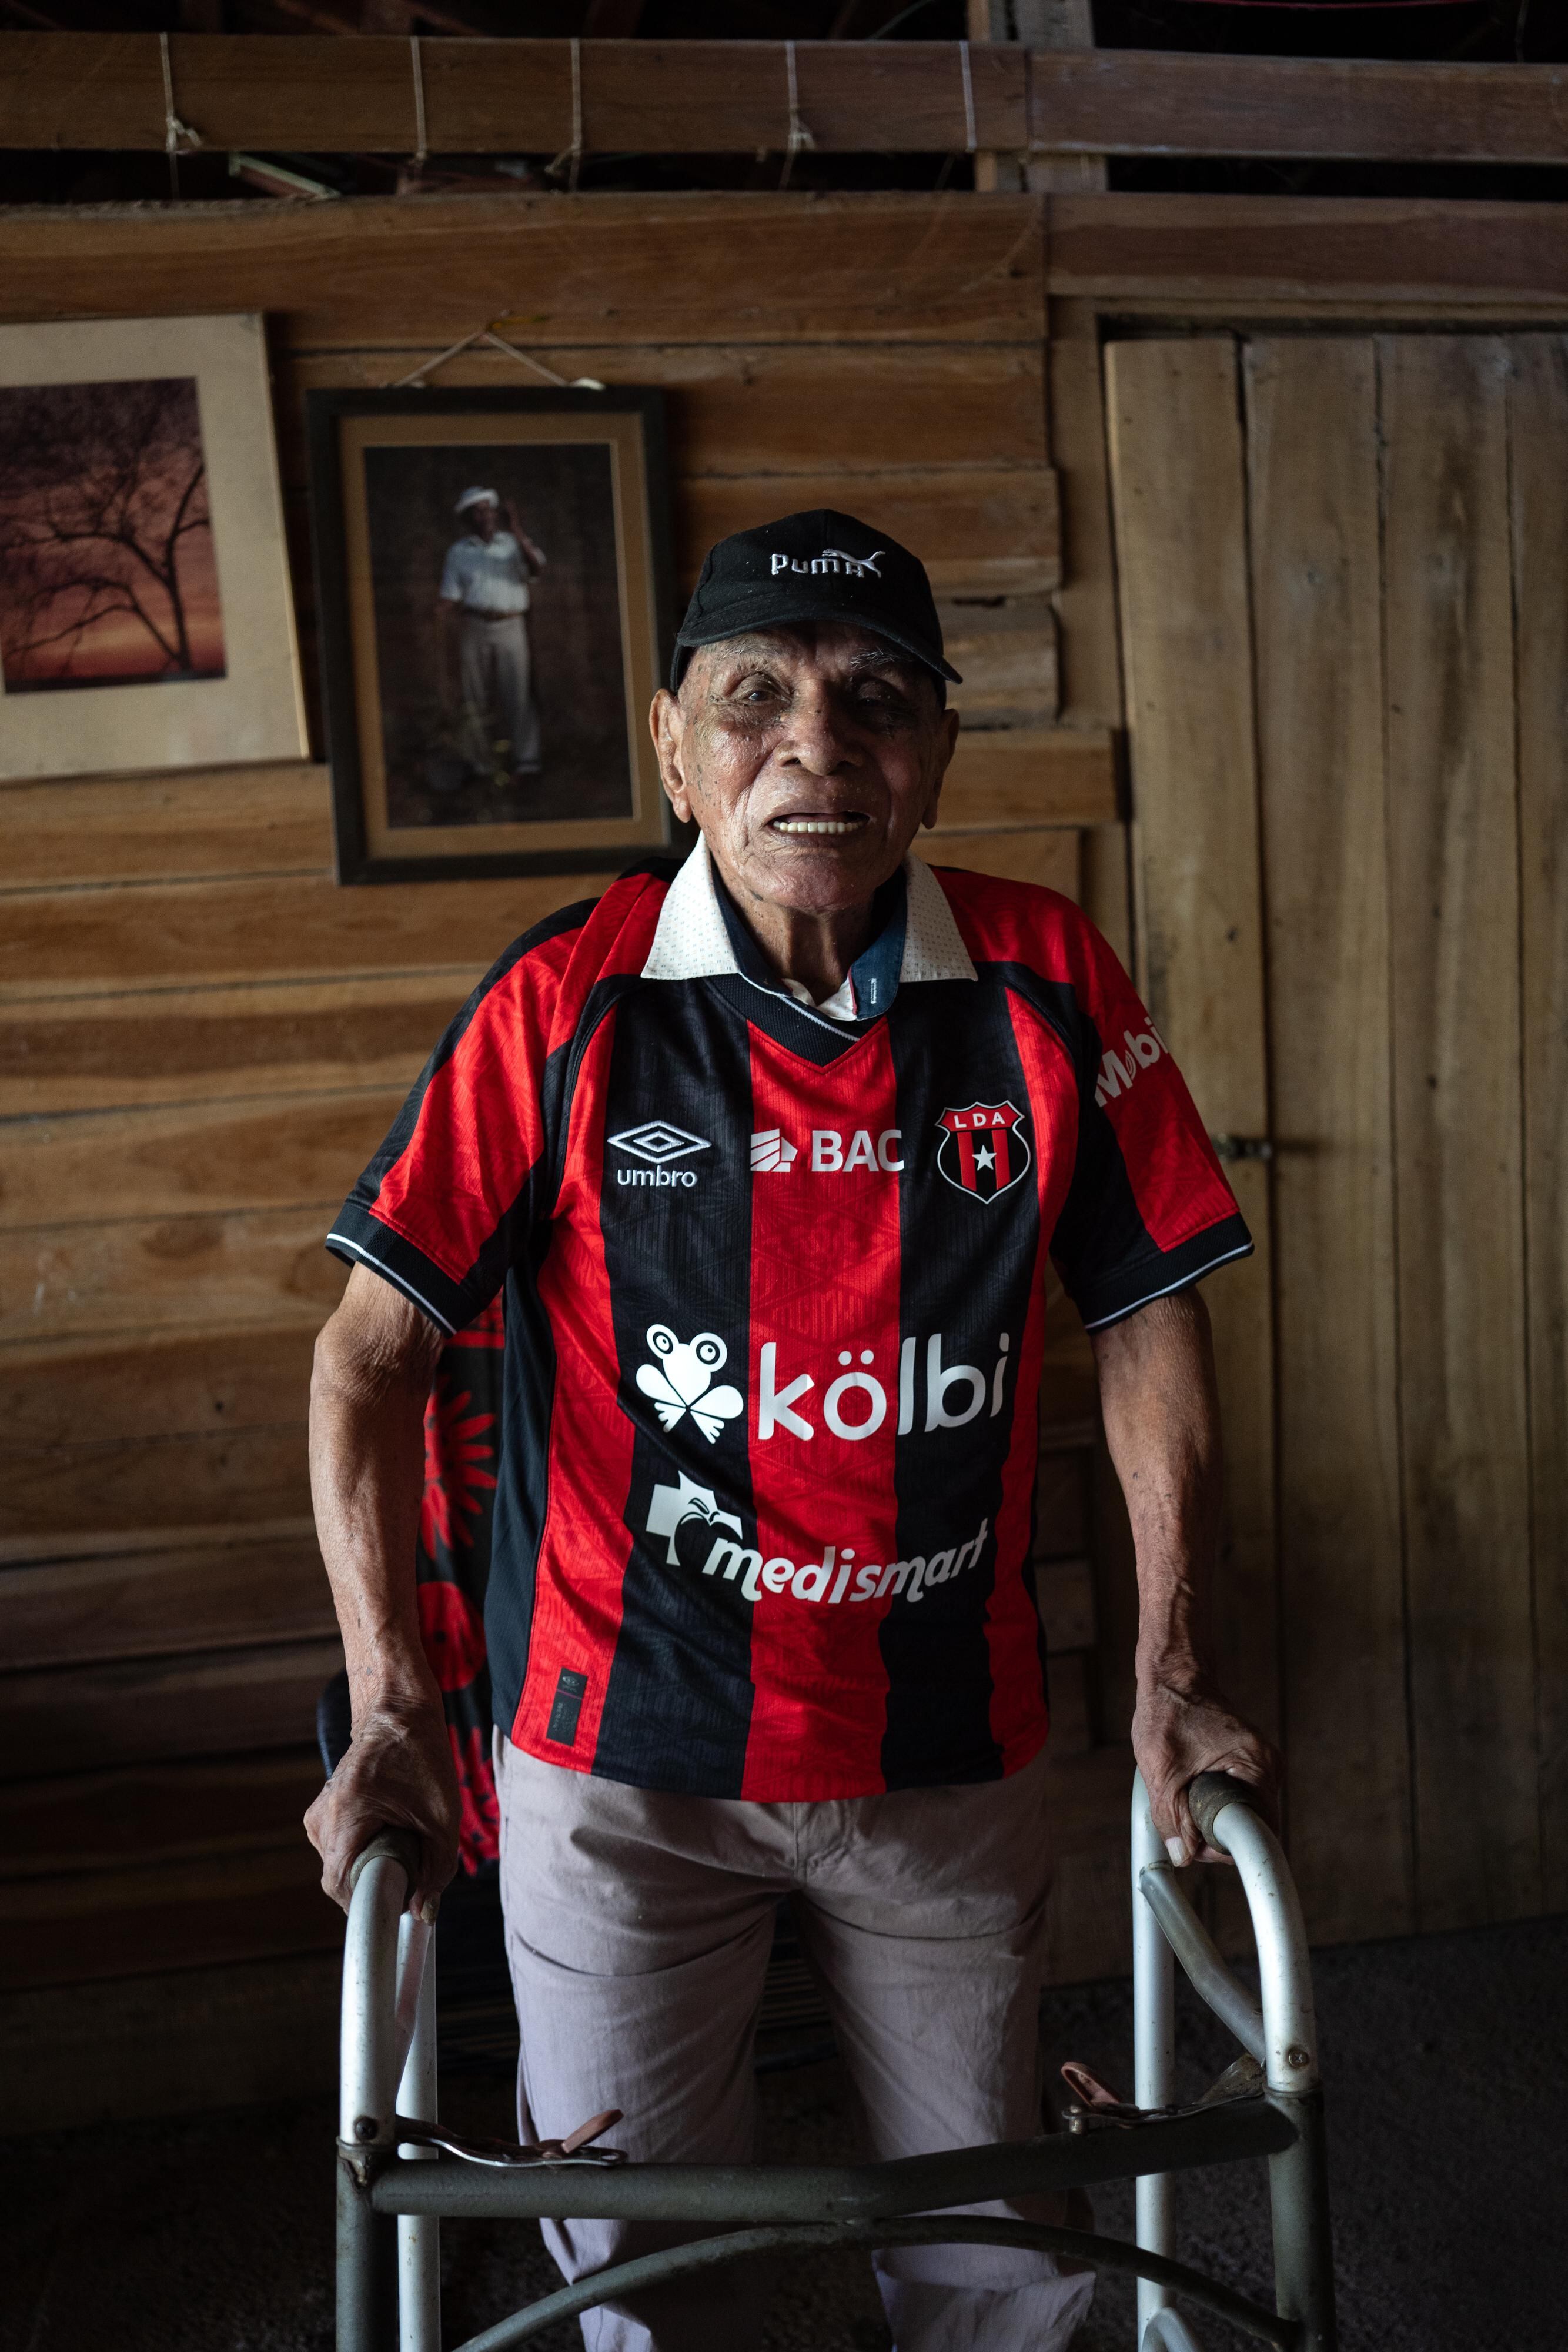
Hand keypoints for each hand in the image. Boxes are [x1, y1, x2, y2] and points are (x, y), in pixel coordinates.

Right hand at [305, 1694, 460, 1919]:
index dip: (369, 1905)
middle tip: (412, 1870)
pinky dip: (367, 1850)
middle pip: (343, 1878)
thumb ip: (437, 1869)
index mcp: (345, 1814)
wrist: (398, 1712)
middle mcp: (321, 1817)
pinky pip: (341, 1848)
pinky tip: (391, 1831)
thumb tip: (424, 1914)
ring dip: (373, 1865)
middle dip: (378, 1883)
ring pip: (343, 1864)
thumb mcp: (442, 1816)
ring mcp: (318, 1814)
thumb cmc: (422, 1756)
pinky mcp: (324, 1812)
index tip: (399, 1907)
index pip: (341, 1886)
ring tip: (404, 1838)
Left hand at [1133, 1674, 1279, 1866]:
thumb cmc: (1168, 1712)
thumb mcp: (1162, 1771)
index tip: (1196, 1845)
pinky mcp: (1248, 1762)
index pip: (1258, 1833)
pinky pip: (1237, 1796)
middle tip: (1181, 1824)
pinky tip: (1191, 1787)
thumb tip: (1183, 1856)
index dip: (1224, 1848)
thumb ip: (1171, 1817)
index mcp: (1258, 1767)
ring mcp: (1260, 1764)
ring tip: (1183, 1797)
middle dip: (1214, 1832)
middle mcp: (1268, 1767)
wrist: (1173, 1675)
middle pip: (1250, 1826)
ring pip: (1241, 1812)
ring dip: (1211, 1816)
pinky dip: (1213, 1800)